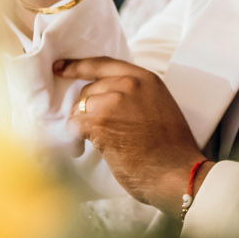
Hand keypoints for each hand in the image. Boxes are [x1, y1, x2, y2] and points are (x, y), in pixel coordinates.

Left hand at [58, 56, 204, 215]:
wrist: (178, 173)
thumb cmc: (171, 151)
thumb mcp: (159, 109)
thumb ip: (135, 98)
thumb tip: (108, 103)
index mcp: (146, 79)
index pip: (103, 64)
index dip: (78, 66)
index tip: (60, 68)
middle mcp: (130, 84)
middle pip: (89, 89)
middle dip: (84, 111)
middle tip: (86, 131)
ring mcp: (115, 100)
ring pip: (80, 107)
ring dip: (78, 126)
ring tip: (84, 144)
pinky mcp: (102, 121)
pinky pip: (74, 124)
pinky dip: (73, 139)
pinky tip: (80, 151)